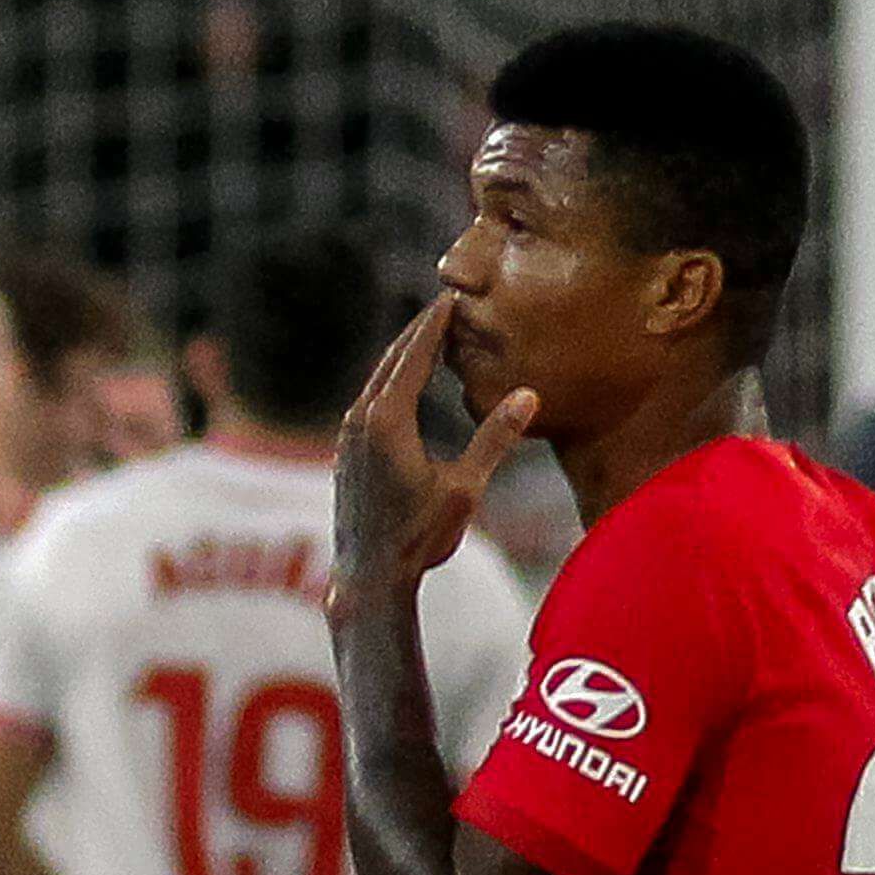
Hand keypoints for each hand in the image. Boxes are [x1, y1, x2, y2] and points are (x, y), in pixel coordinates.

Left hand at [332, 298, 536, 612]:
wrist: (367, 579)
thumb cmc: (418, 539)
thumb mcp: (465, 489)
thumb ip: (495, 439)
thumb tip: (529, 395)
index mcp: (388, 420)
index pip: (416, 354)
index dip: (437, 323)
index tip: (453, 294)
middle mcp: (360, 421)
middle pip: (393, 359)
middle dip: (420, 330)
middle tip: (445, 302)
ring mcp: (347, 437)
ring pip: (378, 379)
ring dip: (404, 355)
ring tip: (429, 334)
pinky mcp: (345, 453)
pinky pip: (370, 401)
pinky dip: (391, 382)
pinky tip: (406, 384)